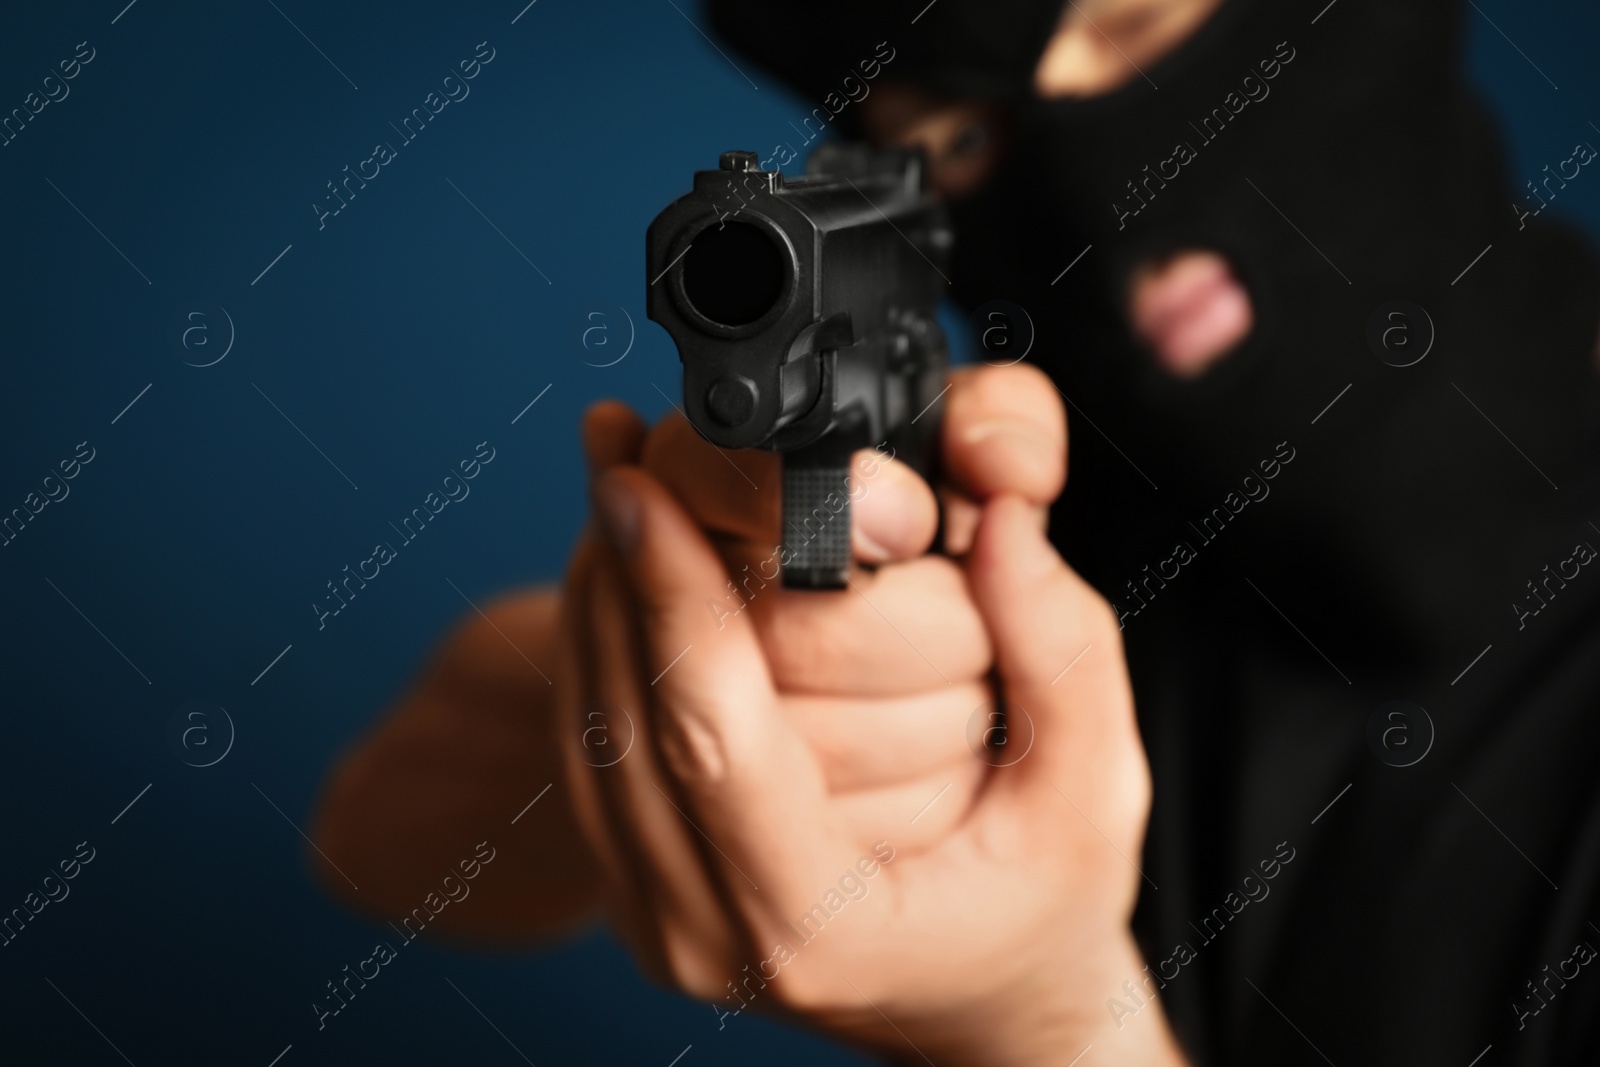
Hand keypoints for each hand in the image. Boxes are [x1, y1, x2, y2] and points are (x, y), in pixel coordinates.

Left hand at [561, 366, 1185, 1064]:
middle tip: (620, 446)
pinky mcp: (636, 893)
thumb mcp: (1095, 788)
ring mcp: (656, 924)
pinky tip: (622, 564)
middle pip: (622, 716)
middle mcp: (709, 936)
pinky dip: (595, 645)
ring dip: (595, 593)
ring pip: (586, 724)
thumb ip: (1061, 652)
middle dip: (619, 564)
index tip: (641, 483)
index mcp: (817, 923)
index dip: (672, 593)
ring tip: (617, 479)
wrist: (986, 1005)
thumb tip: (999, 517)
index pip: (711, 733)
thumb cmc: (1040, 905)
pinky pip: (588, 748)